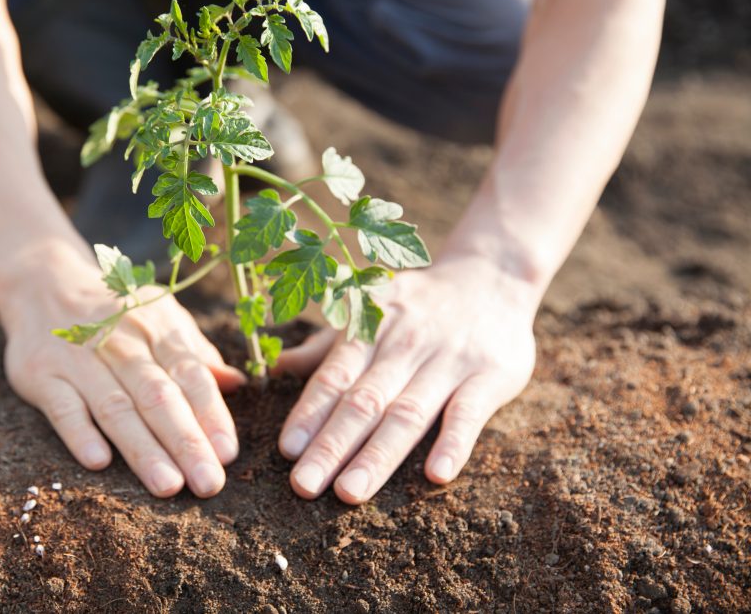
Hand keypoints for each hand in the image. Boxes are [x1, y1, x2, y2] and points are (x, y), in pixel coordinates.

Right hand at [0, 243, 245, 497]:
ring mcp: (79, 357)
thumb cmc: (116, 314)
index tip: (228, 454)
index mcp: (158, 329)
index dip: (211, 414)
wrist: (44, 283)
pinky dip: (80, 432)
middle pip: (157, 396)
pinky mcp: (41, 373)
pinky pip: (62, 405)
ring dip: (142, 448)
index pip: (190, 375)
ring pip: (115, 407)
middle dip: (186, 442)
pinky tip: (99, 461)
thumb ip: (195, 353)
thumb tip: (237, 383)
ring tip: (168, 485)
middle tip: (208, 483)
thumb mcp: (160, 318)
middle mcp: (122, 342)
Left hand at [275, 253, 538, 503]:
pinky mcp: (491, 373)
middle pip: (364, 401)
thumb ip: (326, 346)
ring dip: (378, 454)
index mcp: (370, 326)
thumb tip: (274, 369)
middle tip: (304, 485)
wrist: (493, 276)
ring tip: (350, 492)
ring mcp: (448, 359)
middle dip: (331, 445)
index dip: (310, 412)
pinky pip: (469, 411)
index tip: (288, 450)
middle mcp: (405, 343)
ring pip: (408, 412)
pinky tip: (436, 474)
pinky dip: (454, 442)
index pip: (334, 376)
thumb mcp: (369, 310)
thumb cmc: (418, 304)